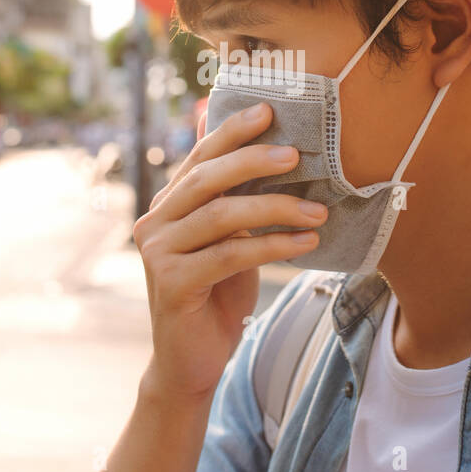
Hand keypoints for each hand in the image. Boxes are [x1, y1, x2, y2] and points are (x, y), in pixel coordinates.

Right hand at [133, 101, 326, 402]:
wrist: (193, 362)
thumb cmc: (217, 294)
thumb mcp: (228, 240)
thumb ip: (233, 200)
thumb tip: (263, 151)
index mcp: (167, 204)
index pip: (200, 157)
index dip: (232, 131)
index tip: (268, 109)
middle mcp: (153, 222)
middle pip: (206, 179)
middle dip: (254, 162)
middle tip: (296, 155)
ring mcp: (158, 253)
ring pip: (222, 216)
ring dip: (275, 209)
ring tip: (317, 211)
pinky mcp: (172, 283)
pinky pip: (230, 255)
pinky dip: (272, 246)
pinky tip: (305, 245)